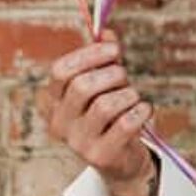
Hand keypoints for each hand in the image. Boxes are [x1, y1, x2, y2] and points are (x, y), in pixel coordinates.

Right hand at [46, 30, 155, 195]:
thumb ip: (103, 58)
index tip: (115, 50)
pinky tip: (144, 110)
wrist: (120, 162)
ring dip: (128, 94)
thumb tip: (106, 32)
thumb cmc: (111, 116)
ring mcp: (78, 142)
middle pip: (82, 86)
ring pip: (105, 105)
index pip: (61, 71)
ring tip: (133, 98)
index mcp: (52, 101)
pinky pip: (125, 124)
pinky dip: (141, 111)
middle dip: (112, 74)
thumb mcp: (104, 84)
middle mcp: (59, 123)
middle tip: (125, 77)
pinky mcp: (100, 156)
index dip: (90, 55)